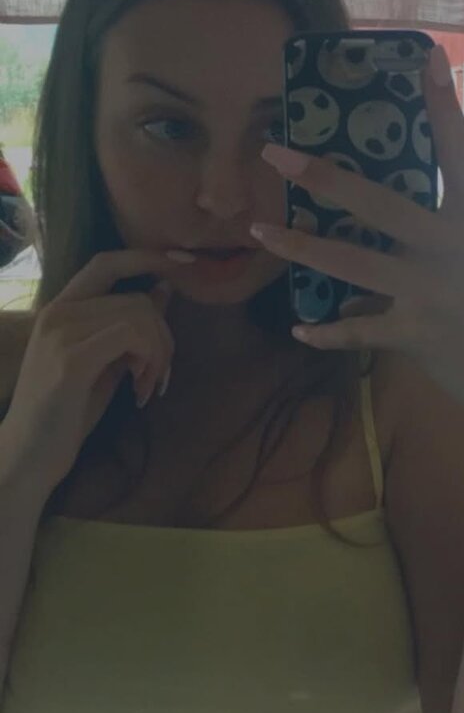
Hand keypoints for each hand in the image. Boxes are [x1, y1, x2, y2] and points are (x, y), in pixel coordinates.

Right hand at [2, 250, 193, 495]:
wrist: (29, 455)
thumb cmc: (66, 412)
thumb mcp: (105, 361)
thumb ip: (129, 326)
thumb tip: (165, 288)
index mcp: (61, 308)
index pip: (107, 262)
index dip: (149, 257)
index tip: (185, 263)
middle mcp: (58, 312)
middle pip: (139, 299)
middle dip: (164, 338)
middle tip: (159, 377)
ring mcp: (62, 333)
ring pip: (141, 316)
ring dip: (159, 355)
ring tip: (147, 388)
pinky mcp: (72, 359)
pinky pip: (133, 337)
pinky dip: (150, 363)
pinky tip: (140, 391)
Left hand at [251, 45, 463, 419]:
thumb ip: (447, 232)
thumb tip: (399, 214)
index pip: (459, 154)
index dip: (443, 108)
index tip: (428, 57)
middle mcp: (450, 248)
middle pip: (379, 205)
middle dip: (324, 177)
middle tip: (276, 153)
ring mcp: (429, 292)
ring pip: (352, 264)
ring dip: (302, 247)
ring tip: (261, 231)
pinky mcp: (413, 334)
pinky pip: (359, 331)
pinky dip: (328, 334)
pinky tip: (300, 329)